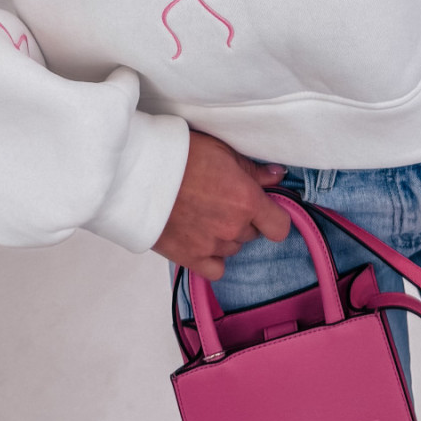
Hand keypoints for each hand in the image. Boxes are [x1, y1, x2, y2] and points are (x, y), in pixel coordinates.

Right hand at [152, 130, 290, 279]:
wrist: (140, 172)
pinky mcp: (190, 258)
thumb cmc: (181, 155)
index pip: (279, 226)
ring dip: (225, 236)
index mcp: (247, 200)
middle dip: (242, 220)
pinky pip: (216, 269)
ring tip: (203, 215)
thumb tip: (277, 176)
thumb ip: (253, 170)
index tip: (263, 209)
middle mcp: (233, 227)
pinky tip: (201, 240)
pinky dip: (212, 258)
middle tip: (220, 202)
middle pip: (252, 234)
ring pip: (233, 248)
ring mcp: (212, 246)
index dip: (274, 218)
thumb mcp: (223, 151)